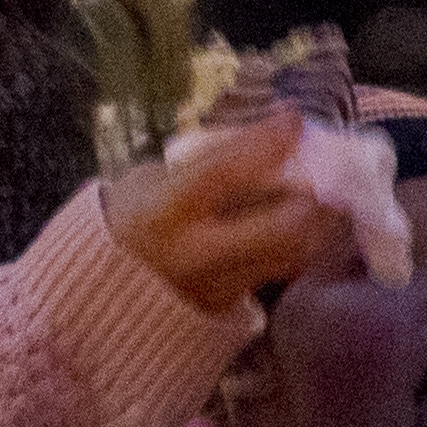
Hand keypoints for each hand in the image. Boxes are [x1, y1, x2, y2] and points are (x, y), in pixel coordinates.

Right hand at [100, 111, 329, 317]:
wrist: (97, 293)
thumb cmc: (127, 220)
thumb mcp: (150, 180)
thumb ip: (205, 164)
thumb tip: (263, 137)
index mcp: (163, 211)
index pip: (229, 170)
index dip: (269, 141)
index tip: (294, 119)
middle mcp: (195, 253)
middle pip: (282, 227)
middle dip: (315, 194)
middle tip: (329, 168)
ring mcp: (216, 286)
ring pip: (293, 254)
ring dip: (321, 221)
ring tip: (329, 192)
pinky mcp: (229, 306)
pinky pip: (281, 271)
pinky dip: (303, 243)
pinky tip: (309, 221)